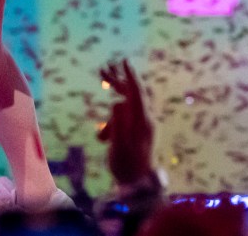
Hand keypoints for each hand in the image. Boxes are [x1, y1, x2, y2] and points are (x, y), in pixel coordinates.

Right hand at [97, 59, 154, 185]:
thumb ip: (117, 123)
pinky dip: (111, 124)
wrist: (139, 188)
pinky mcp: (136, 132)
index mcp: (143, 121)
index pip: (137, 92)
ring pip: (125, 106)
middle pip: (131, 94)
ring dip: (111, 109)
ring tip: (102, 126)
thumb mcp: (119, 146)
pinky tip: (102, 140)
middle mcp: (145, 120)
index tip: (124, 60)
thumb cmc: (128, 167)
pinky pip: (122, 119)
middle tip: (102, 70)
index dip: (130, 76)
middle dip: (116, 81)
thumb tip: (116, 102)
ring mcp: (141, 126)